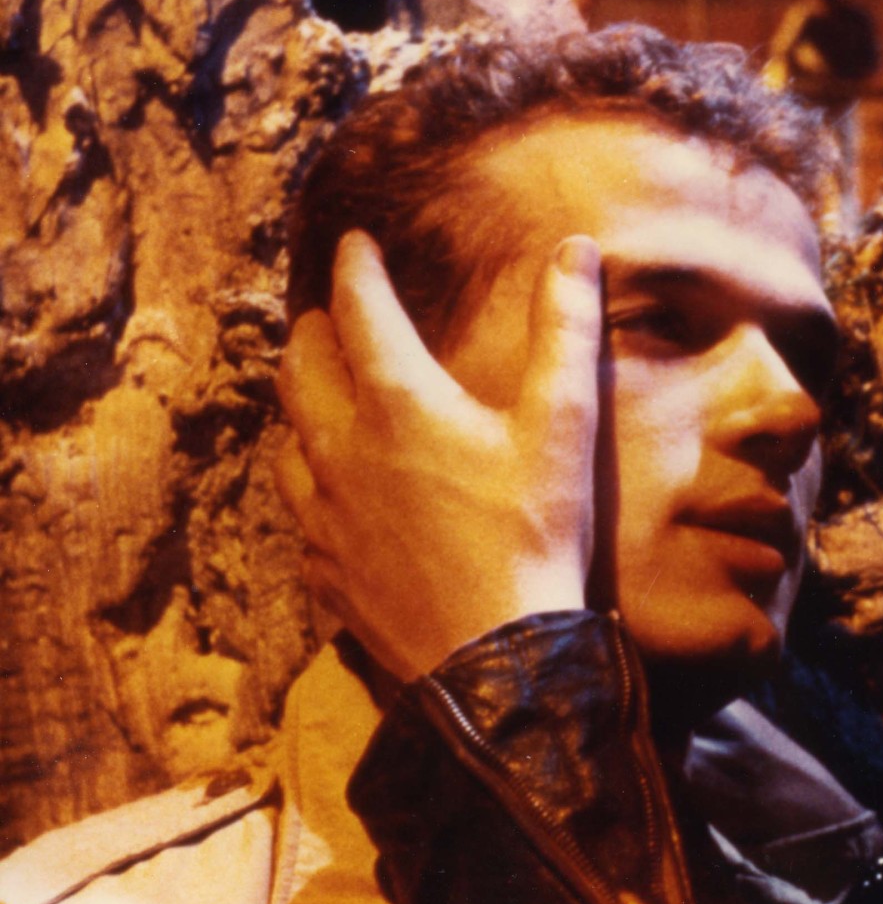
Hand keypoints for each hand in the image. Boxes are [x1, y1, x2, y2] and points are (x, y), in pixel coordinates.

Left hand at [275, 230, 602, 678]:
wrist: (494, 661)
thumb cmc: (533, 537)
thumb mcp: (563, 428)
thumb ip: (565, 332)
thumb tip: (573, 250)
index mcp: (398, 403)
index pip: (359, 308)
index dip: (356, 265)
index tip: (356, 241)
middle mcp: (342, 448)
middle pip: (299, 364)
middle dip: (315, 327)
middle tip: (336, 313)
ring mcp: (323, 511)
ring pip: (287, 433)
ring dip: (304, 401)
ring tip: (326, 393)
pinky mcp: (324, 565)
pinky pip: (299, 505)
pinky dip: (311, 475)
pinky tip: (334, 488)